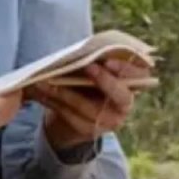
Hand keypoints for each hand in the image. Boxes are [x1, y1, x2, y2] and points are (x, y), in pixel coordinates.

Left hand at [28, 59, 148, 151]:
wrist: (72, 110)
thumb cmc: (83, 79)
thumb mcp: (90, 67)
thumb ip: (92, 58)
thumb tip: (81, 48)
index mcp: (131, 82)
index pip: (140, 74)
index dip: (127, 68)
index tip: (109, 60)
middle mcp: (125, 104)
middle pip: (122, 95)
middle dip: (105, 81)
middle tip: (88, 68)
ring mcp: (109, 121)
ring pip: (89, 107)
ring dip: (65, 92)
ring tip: (43, 80)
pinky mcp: (89, 131)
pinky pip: (71, 116)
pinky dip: (53, 102)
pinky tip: (38, 91)